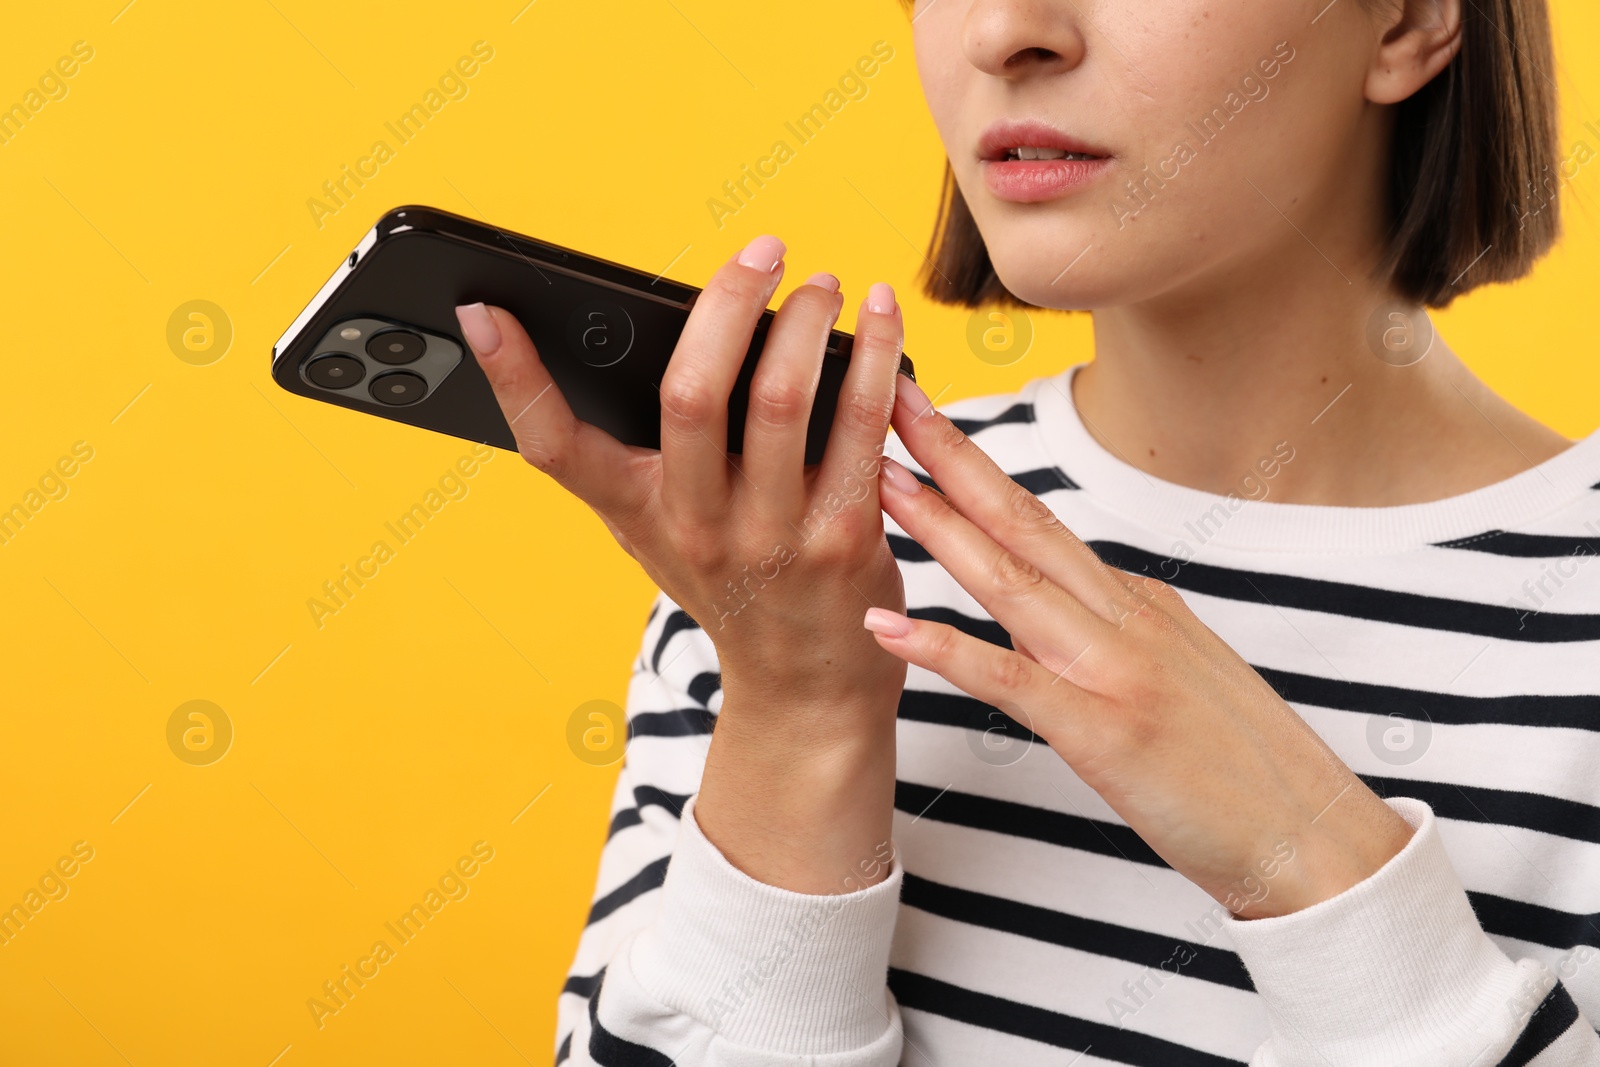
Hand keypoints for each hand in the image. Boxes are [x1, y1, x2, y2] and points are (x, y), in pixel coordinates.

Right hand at [457, 236, 909, 890]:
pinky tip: (881, 319)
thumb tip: (664, 335)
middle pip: (691, 395)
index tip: (481, 311)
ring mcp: (771, 538)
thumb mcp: (663, 530)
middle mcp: (695, 526)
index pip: (554, 447)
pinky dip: (877, 360)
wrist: (806, 687)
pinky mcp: (844, 539)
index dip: (513, 378)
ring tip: (823, 284)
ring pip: (784, 401)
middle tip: (763, 251)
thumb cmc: (731, 583)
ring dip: (809, 322)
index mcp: (636, 513)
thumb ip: (648, 453)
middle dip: (727, 304)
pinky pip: (863, 428)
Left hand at [865, 374, 1414, 917]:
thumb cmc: (1246, 768)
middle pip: (1022, 523)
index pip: (1039, 523)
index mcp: (1137, 603)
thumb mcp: (1182, 674)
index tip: (925, 423)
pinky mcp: (1105, 734)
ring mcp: (1116, 671)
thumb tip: (1055, 617)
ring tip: (876, 479)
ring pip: (1010, 582)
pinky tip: (889, 626)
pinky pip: (1009, 681)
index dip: (975, 470)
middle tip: (887, 398)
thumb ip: (1117, 637)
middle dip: (949, 458)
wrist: (1320, 838)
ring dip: (938, 526)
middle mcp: (1125, 619)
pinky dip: (944, 649)